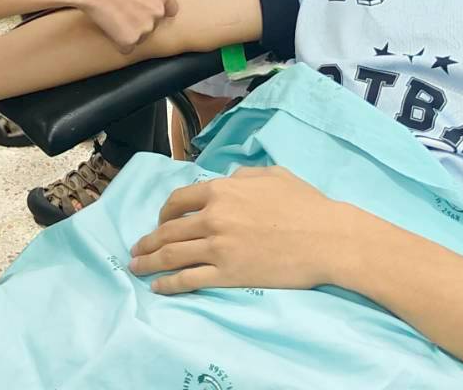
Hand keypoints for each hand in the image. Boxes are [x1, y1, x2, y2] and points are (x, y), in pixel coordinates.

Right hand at [75, 0, 176, 53]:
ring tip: (112, 16)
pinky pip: (126, 47)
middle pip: (154, 25)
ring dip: (128, 32)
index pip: (170, 10)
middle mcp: (158, 10)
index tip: (146, 11)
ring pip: (140, 37)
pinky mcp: (132, 39)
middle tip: (122, 12)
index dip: (155, 11)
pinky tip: (108, 26)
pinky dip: (117, 41)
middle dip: (140, 22)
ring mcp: (146, 26)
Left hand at [129, 166, 355, 293]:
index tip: (160, 223)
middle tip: (136, 249)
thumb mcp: (270, 175)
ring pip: (173, 255)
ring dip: (150, 262)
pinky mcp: (229, 274)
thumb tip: (229, 180)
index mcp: (222, 190)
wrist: (326, 238)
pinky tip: (158, 287)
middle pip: (169, 230)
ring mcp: (219, 247)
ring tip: (137, 267)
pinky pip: (190, 280)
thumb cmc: (304, 203)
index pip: (179, 201)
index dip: (164, 213)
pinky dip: (170, 284)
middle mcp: (213, 217)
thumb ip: (242, 175)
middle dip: (148, 241)